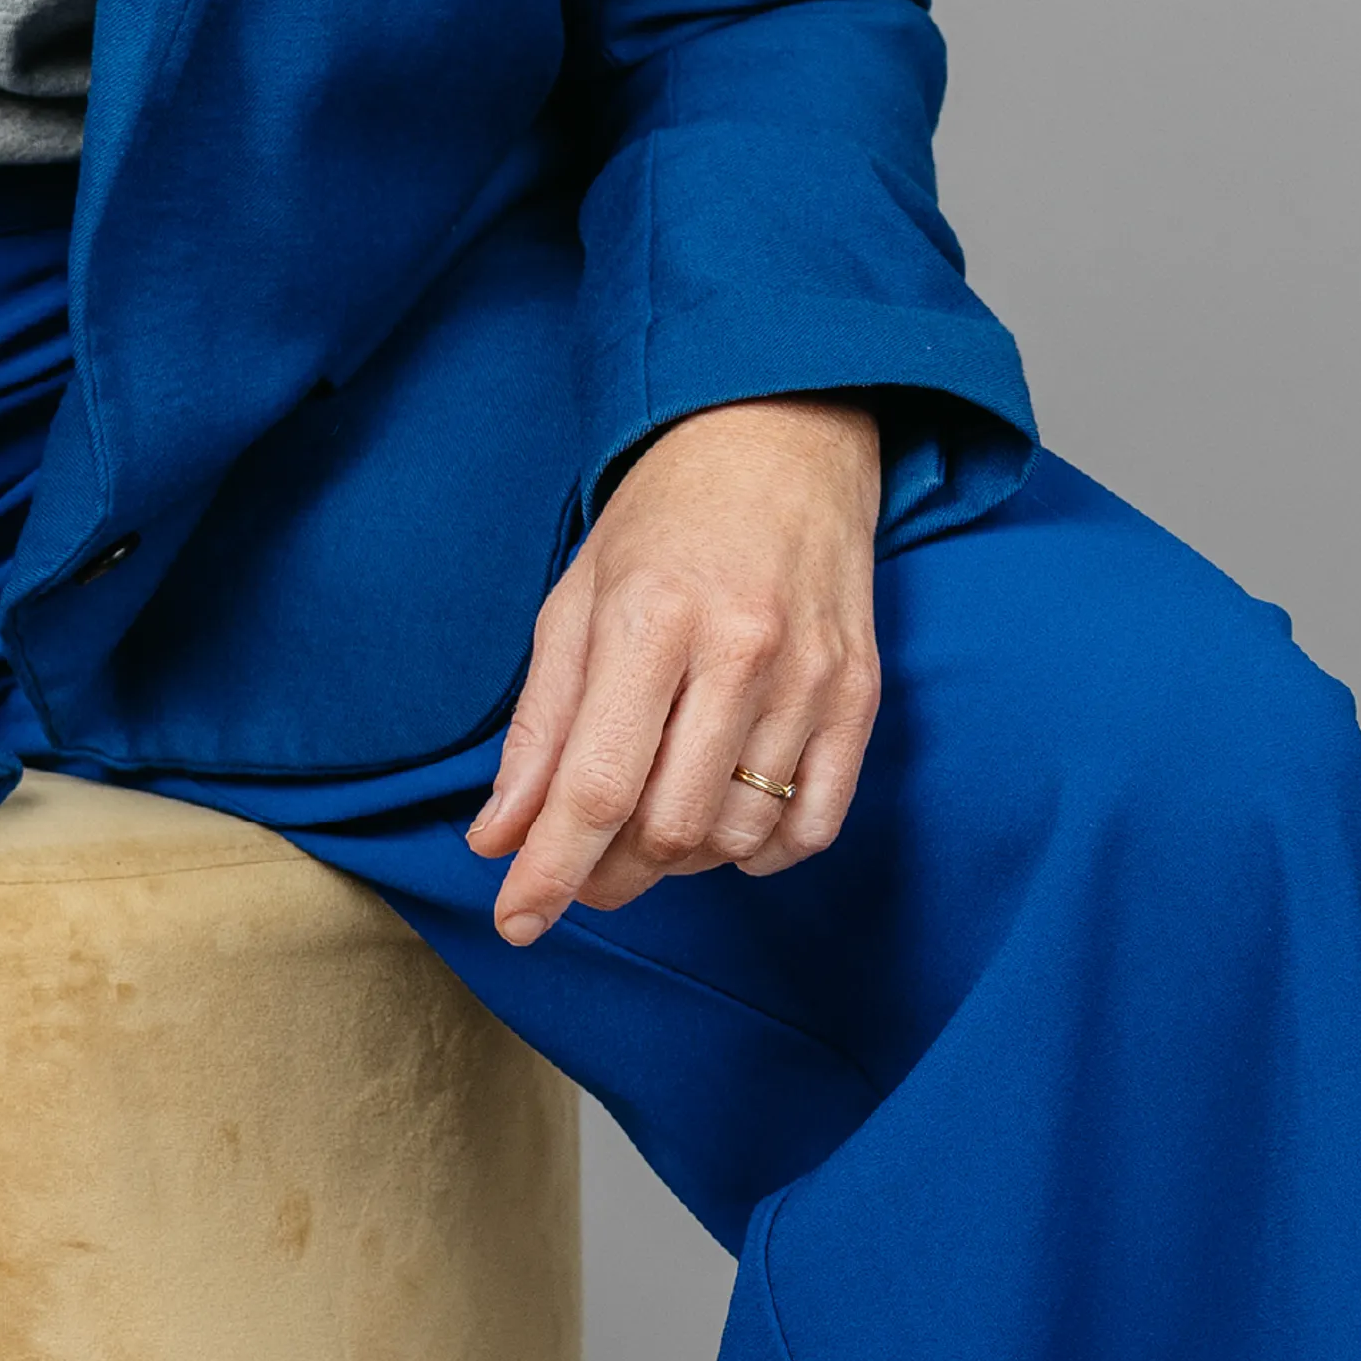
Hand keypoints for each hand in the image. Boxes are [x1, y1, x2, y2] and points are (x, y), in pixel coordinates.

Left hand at [466, 395, 882, 944]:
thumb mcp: (575, 602)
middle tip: (580, 867)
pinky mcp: (861, 696)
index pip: (596, 785)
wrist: (782, 438)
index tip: (516, 922)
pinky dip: (762, 853)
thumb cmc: (663, 520)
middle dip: (608, 874)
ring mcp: (810, 677)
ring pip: (738, 836)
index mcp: (651, 619)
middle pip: (668, 827)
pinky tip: (726, 824)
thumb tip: (498, 839)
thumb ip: (539, 727)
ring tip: (651, 824)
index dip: (551, 870)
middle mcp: (739, 652)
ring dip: (682, 861)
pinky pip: (814, 825)